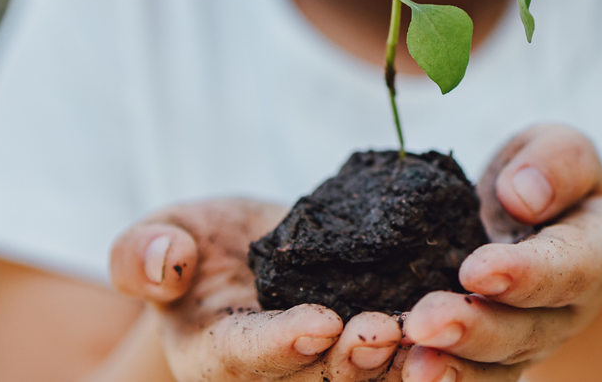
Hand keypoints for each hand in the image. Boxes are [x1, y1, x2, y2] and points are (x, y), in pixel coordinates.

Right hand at [110, 199, 408, 381]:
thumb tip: (164, 261)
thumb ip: (141, 253)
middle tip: (383, 330)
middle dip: (349, 363)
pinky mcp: (370, 358)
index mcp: (214, 357)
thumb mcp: (158, 234)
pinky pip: (401, 365)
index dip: (280, 345)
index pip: (244, 358)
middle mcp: (272, 380)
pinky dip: (430, 354)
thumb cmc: (198, 246)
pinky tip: (460, 327)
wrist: (251, 258)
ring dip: (397, 366)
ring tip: (426, 333)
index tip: (318, 324)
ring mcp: (323, 373)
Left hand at [400, 124, 601, 381]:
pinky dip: (437, 379)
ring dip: (452, 370)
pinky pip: (467, 378)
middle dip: (473, 329)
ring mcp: (524, 343)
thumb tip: (522, 195)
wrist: (541, 230)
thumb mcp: (564, 150)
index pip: (566, 268)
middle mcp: (561, 311)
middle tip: (425, 323)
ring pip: (494, 367)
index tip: (475, 269)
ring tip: (412, 366)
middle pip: (524, 330)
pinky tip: (402, 375)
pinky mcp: (486, 360)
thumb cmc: (547, 183)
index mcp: (590, 253)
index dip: (523, 273)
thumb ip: (556, 162)